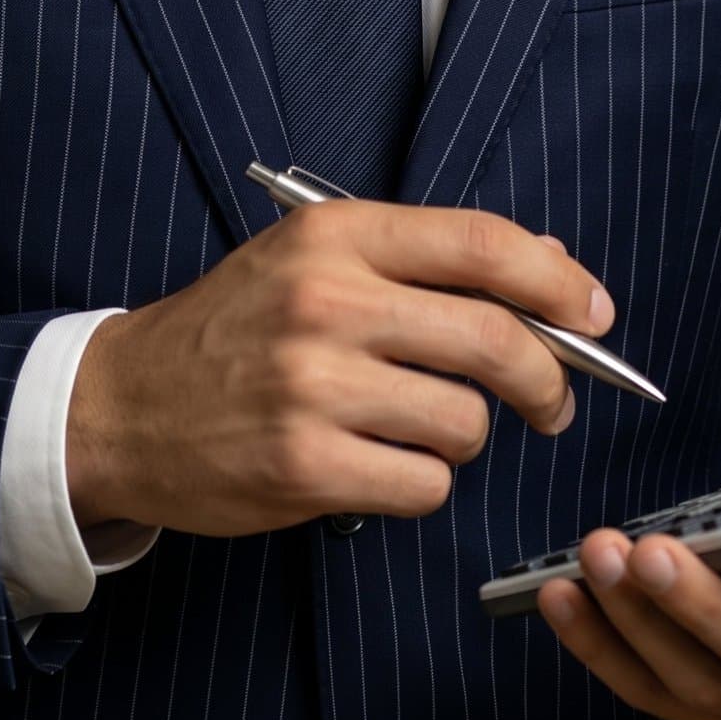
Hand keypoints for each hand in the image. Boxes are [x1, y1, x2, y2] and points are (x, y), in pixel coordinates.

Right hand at [66, 203, 606, 537]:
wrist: (126, 403)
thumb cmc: (235, 328)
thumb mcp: (318, 259)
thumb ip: (426, 261)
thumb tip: (550, 272)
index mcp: (337, 235)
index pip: (482, 244)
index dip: (558, 282)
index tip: (594, 314)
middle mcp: (327, 301)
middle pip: (493, 339)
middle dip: (546, 378)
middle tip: (551, 399)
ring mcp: (314, 385)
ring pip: (465, 422)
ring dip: (462, 436)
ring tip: (415, 425)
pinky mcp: (306, 465)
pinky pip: (424, 485)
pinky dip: (420, 483)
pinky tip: (379, 463)